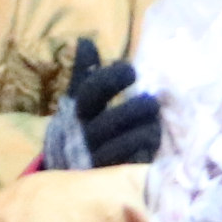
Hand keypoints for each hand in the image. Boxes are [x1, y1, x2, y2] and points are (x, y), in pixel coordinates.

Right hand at [36, 37, 160, 171]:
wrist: (65, 178)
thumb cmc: (78, 131)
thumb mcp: (78, 102)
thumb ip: (85, 74)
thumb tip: (85, 40)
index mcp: (76, 113)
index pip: (92, 91)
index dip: (113, 78)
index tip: (132, 72)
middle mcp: (83, 137)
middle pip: (113, 120)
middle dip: (138, 110)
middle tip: (153, 103)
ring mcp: (97, 162)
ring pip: (126, 145)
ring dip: (147, 132)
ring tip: (156, 125)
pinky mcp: (110, 182)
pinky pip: (133, 168)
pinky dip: (145, 155)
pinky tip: (151, 148)